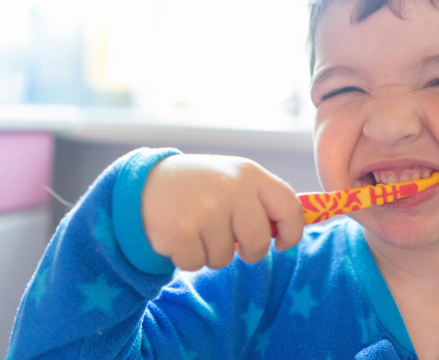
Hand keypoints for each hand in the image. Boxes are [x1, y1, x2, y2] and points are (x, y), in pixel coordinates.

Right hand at [141, 154, 303, 270]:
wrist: (145, 183)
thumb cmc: (200, 188)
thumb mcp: (234, 181)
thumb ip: (263, 201)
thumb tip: (290, 232)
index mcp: (250, 174)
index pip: (289, 208)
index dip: (292, 232)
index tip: (281, 244)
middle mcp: (231, 188)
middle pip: (257, 244)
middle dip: (246, 252)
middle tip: (227, 238)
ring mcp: (205, 209)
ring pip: (224, 258)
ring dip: (210, 252)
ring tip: (195, 228)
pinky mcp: (179, 231)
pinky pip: (196, 264)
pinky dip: (187, 257)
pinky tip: (178, 235)